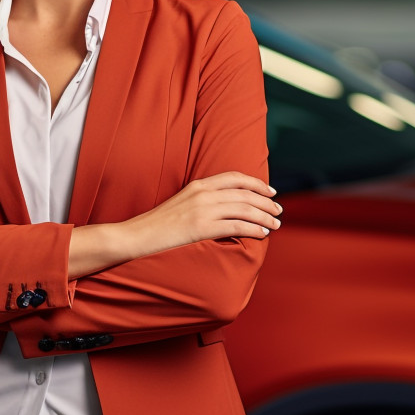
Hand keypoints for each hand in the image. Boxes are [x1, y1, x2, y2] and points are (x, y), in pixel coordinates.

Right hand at [126, 171, 280, 252]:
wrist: (135, 236)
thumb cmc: (156, 225)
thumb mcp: (180, 204)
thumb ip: (200, 202)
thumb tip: (222, 209)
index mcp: (197, 185)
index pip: (234, 178)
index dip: (256, 184)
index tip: (270, 191)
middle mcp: (202, 194)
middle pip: (245, 194)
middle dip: (266, 202)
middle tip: (279, 210)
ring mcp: (202, 210)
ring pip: (245, 209)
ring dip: (265, 216)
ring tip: (276, 224)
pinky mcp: (202, 228)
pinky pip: (237, 226)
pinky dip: (254, 229)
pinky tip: (262, 234)